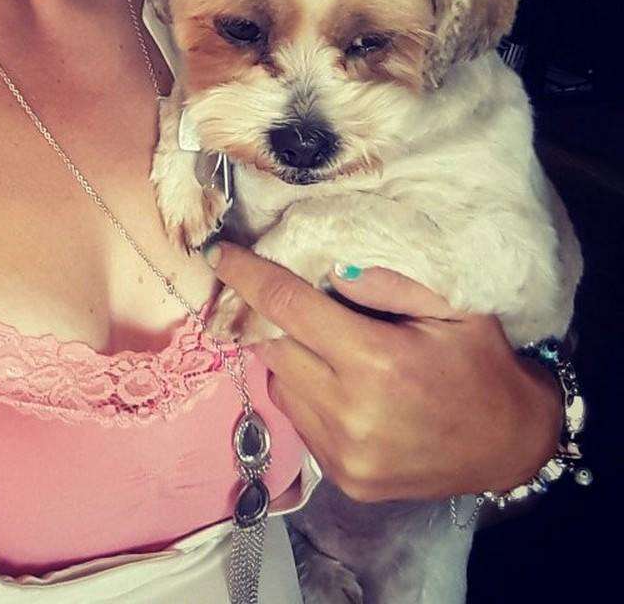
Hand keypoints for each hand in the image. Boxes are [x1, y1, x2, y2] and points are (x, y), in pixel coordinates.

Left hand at [212, 243, 564, 502]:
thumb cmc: (479, 364)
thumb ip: (383, 279)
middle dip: (259, 311)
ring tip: (317, 338)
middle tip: (263, 287)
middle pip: (270, 345)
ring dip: (283, 352)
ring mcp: (343, 453)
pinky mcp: (342, 477)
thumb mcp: (448, 306)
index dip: (247, 275)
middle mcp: (351, 413)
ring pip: (277, 382)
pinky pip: (297, 417)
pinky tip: (333, 378)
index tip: (219, 254)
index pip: (285, 306)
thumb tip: (323, 263)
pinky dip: (302, 389)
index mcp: (376, 362)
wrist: (511, 446)